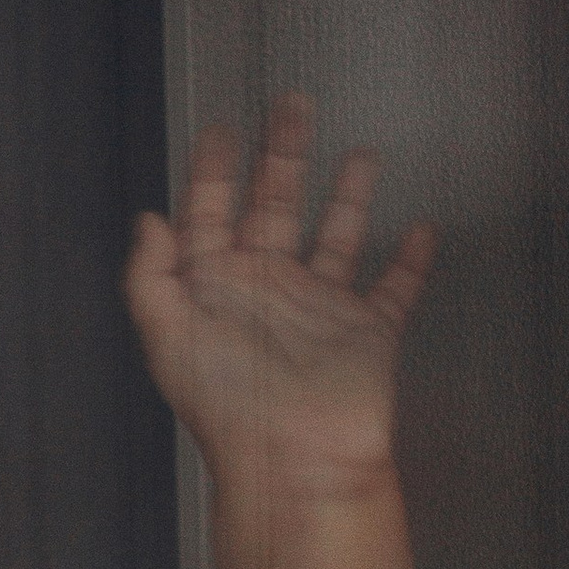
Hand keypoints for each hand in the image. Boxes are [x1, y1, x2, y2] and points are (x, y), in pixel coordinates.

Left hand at [124, 96, 434, 493]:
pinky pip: (394, 288)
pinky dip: (410, 260)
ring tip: (360, 153)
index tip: (219, 131)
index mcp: (218, 290)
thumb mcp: (167, 337)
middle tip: (291, 106)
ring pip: (336, 237)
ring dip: (347, 196)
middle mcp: (268, 293)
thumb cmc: (228, 407)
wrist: (293, 461)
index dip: (212, 173)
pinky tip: (420, 230)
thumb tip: (148, 219)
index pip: (210, 216)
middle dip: (282, 156)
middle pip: (275, 208)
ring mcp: (320, 311)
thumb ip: (150, 276)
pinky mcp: (367, 333)